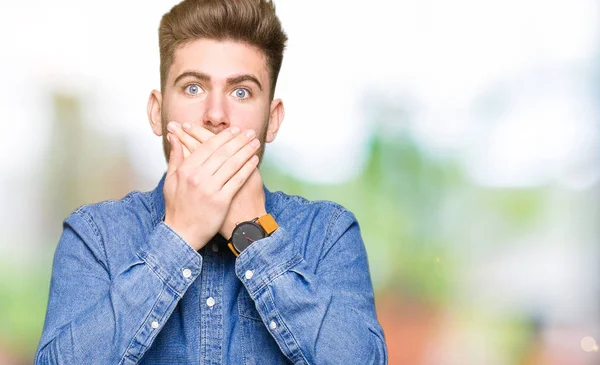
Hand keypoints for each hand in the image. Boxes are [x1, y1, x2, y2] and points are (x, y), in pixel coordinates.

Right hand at [163, 122, 260, 249]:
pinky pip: (237, 180)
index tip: (234, 130)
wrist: (181, 233)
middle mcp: (197, 177)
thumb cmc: (177, 207)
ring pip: (232, 164)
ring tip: (254, 143)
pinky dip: (247, 168)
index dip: (223, 137)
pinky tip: (254, 160)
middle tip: (249, 132)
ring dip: (246, 151)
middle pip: (222, 153)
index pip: (208, 147)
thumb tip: (174, 137)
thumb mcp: (170, 180)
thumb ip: (175, 157)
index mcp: (185, 170)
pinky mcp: (221, 201)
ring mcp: (210, 189)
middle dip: (238, 140)